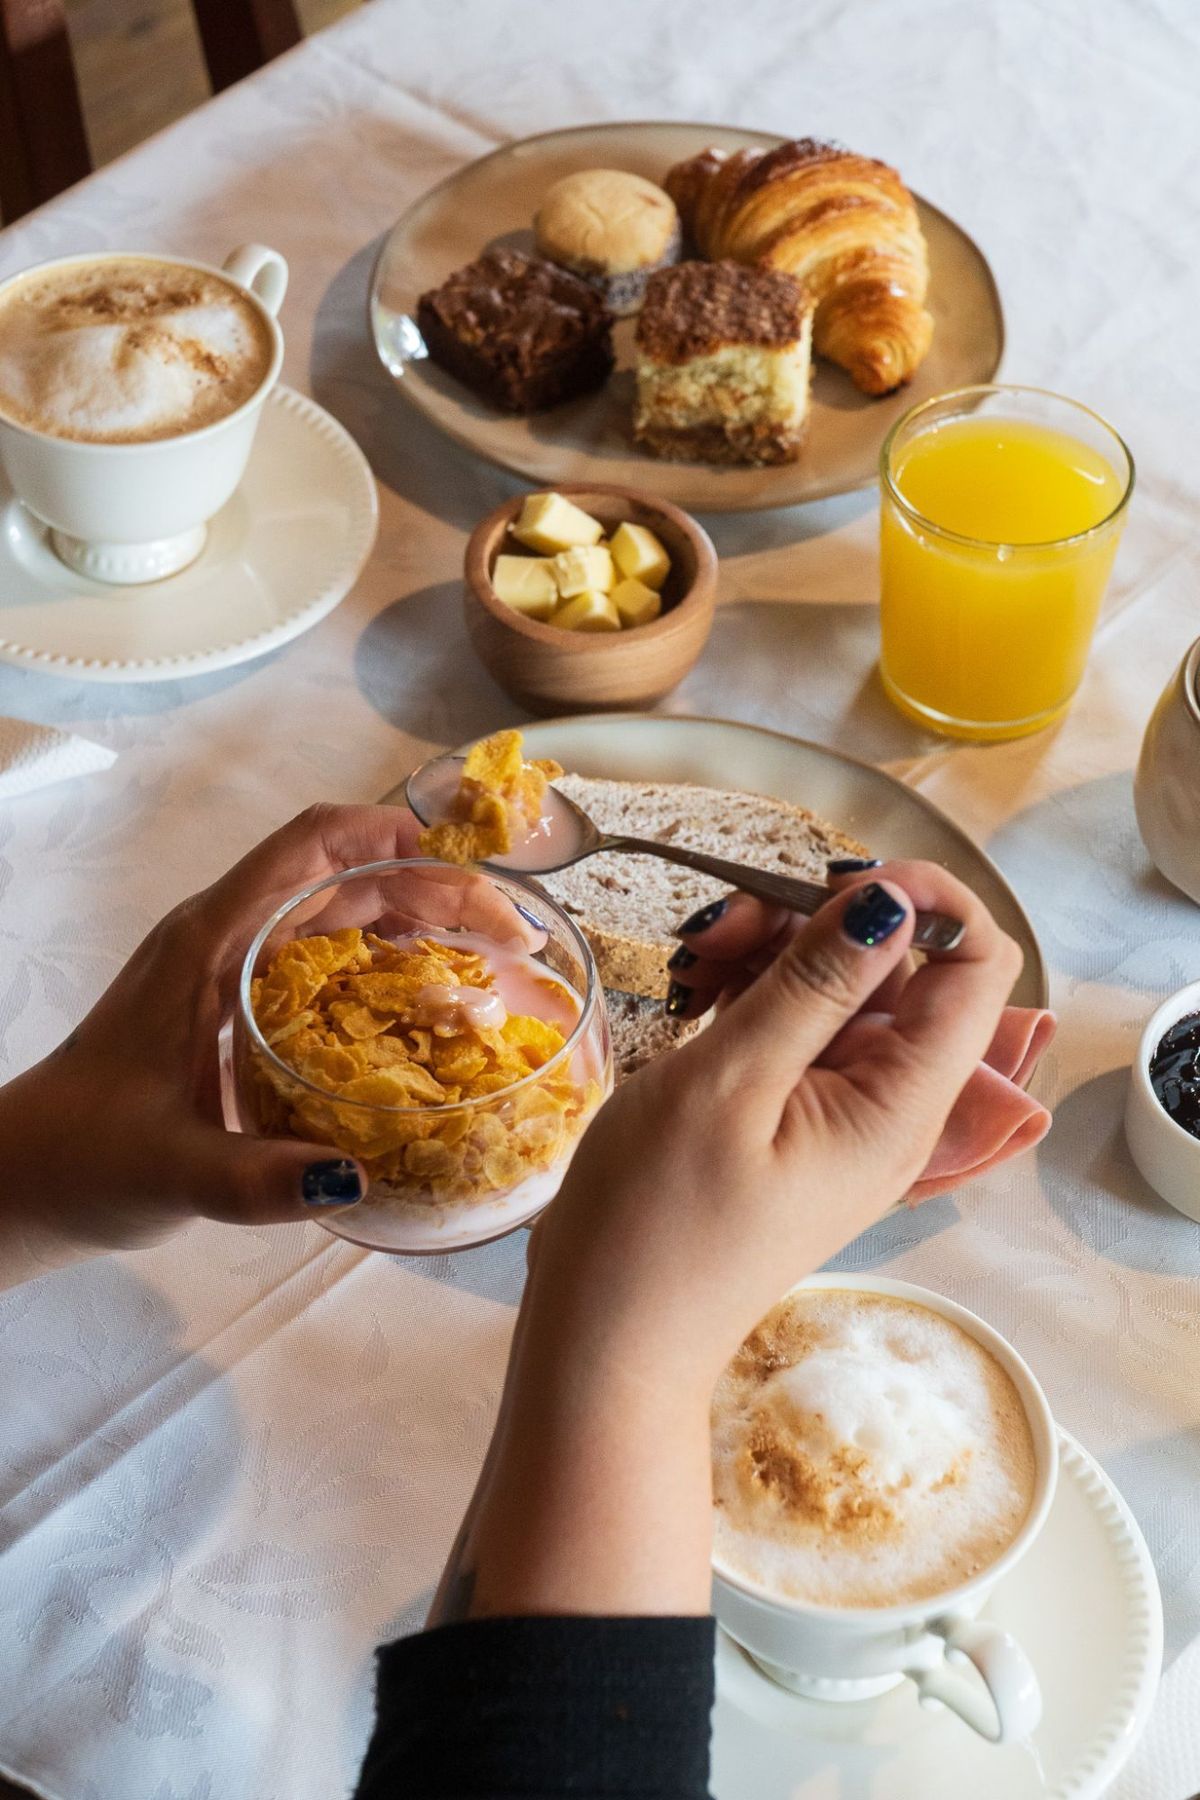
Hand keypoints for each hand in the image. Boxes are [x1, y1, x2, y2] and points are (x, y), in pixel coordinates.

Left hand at [0, 804, 530, 1287]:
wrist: (25, 1176)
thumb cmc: (85, 1157)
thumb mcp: (173, 1169)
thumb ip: (256, 1179)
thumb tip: (355, 1178)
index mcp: (209, 942)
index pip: (311, 846)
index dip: (395, 838)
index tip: (471, 871)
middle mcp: (225, 938)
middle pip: (344, 876)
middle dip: (434, 888)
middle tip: (512, 937)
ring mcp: (231, 967)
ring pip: (339, 913)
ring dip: (415, 921)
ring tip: (490, 961)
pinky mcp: (237, 1003)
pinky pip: (325, 956)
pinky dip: (385, 961)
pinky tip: (428, 1004)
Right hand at [442, 862, 1020, 1620]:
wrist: (608, 1337)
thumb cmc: (657, 1220)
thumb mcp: (731, 1082)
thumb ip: (816, 984)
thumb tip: (895, 900)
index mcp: (902, 1102)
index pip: (976, 964)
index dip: (922, 901)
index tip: (828, 881)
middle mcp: (890, 1103)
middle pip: (899, 967)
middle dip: (820, 920)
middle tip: (724, 926)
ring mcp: (839, 1112)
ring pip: (840, 987)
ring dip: (775, 950)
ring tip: (695, 961)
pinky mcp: (791, 1118)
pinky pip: (798, 1027)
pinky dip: (754, 992)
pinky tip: (695, 992)